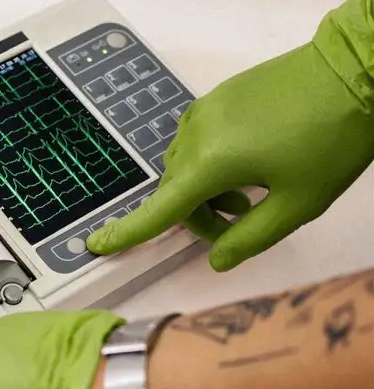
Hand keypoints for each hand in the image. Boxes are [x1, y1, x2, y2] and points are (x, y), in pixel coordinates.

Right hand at [87, 8, 373, 270]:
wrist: (351, 73)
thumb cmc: (329, 143)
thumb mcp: (298, 205)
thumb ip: (250, 239)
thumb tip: (216, 261)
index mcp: (209, 165)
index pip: (158, 210)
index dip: (126, 232)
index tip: (96, 245)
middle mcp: (194, 136)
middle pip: (175, 191)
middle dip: (197, 217)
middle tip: (237, 226)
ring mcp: (204, 112)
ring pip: (184, 165)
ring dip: (204, 190)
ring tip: (248, 194)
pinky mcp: (217, 97)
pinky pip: (196, 140)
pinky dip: (209, 162)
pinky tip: (245, 163)